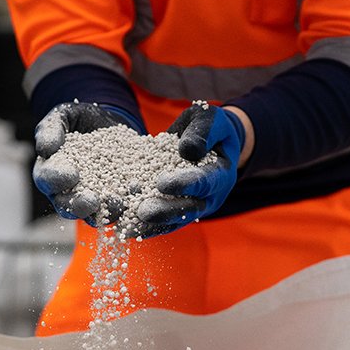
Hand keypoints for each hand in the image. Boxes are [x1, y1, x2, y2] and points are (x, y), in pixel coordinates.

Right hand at [33, 101, 143, 222]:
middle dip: (78, 205)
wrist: (110, 123)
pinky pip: (117, 211)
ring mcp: (89, 199)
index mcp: (48, 171)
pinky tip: (136, 202)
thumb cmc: (80, 120)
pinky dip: (126, 209)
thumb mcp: (65, 115)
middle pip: (66, 205)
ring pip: (91, 215)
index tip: (72, 174)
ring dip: (103, 213)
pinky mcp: (113, 200)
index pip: (46, 179)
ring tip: (117, 204)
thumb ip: (51, 128)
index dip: (56, 178)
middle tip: (92, 200)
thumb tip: (45, 149)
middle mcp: (65, 192)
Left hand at [135, 103, 245, 236]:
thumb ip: (202, 132)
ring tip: (130, 227)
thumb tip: (187, 151)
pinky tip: (127, 230)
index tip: (162, 184)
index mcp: (222, 174)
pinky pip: (166, 224)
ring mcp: (197, 208)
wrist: (212, 141)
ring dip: (153, 225)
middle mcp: (212, 197)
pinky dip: (147, 228)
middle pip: (190, 209)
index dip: (184, 183)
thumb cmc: (210, 128)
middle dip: (166, 211)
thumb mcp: (210, 119)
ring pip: (176, 221)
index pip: (204, 181)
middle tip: (143, 212)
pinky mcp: (181, 212)